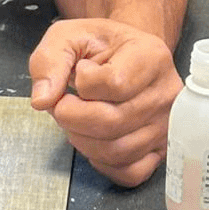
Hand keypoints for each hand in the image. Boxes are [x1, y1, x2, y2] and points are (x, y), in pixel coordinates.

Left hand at [28, 19, 180, 186]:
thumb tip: (43, 100)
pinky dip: (104, 163)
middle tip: (66, 103)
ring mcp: (165, 125)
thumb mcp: (68, 37)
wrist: (124, 56)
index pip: (114, 84)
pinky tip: (95, 140)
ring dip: (82, 139)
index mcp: (151, 57)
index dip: (82, 84)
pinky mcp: (160, 150)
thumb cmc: (100, 46)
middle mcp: (165, 93)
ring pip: (117, 151)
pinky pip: (131, 172)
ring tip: (79, 118)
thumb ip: (50, 61)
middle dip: (72, 117)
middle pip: (112, 122)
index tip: (80, 73)